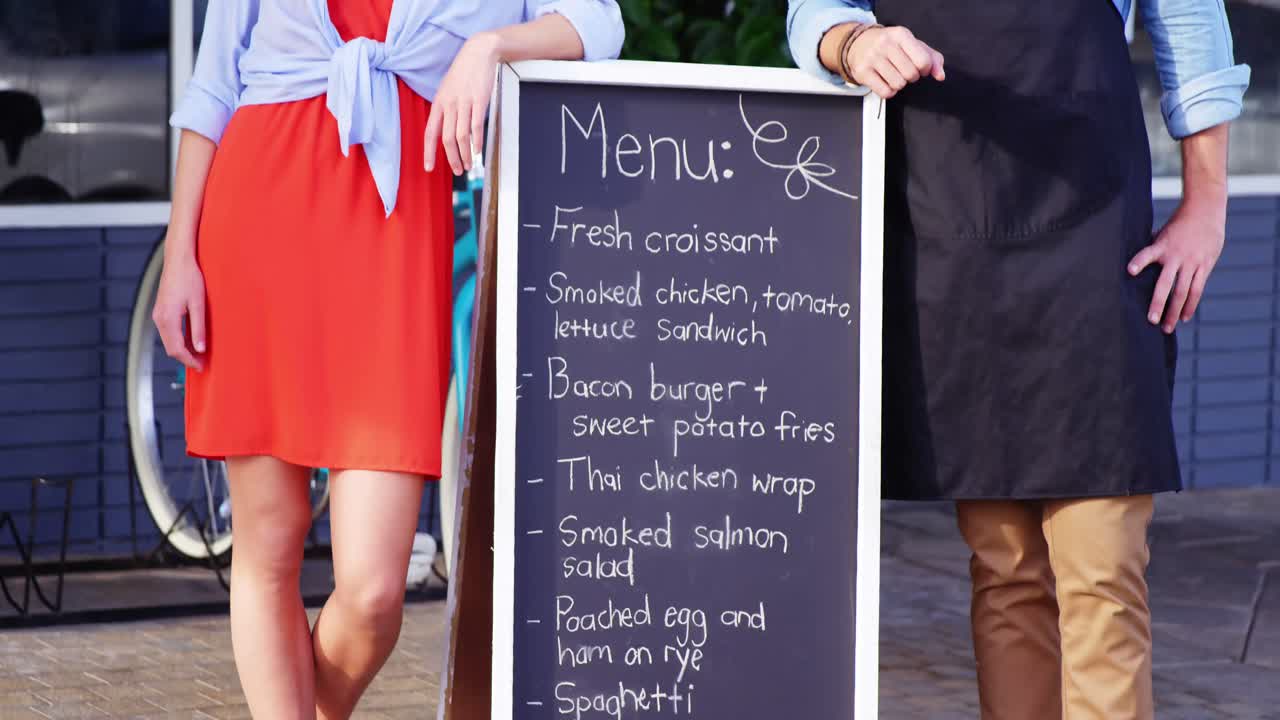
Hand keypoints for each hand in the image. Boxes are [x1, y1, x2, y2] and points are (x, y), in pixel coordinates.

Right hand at [152, 242, 206, 370]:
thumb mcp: (199, 304)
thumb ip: (198, 328)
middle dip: (185, 358)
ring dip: (182, 350)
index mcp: (168, 319)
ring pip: (168, 341)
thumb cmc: (190, 278)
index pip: (177, 349)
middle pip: (170, 348)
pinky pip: (168, 332)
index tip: (201, 367)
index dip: (189, 361)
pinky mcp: (161, 311)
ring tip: (199, 354)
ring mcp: (158, 315)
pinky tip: (191, 340)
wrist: (178, 259)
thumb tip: (200, 349)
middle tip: (202, 364)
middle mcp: (159, 319)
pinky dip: (178, 340)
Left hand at [425, 31, 500, 174]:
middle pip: (447, 139)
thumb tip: (445, 130)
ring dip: (464, 155)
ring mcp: (464, 103)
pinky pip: (476, 127)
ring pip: (461, 136)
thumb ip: (446, 109)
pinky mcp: (479, 101)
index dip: (429, 152)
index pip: (430, 133)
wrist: (478, 53)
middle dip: (452, 159)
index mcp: (439, 103)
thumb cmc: (464, 72)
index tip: (429, 168)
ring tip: (469, 166)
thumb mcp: (448, 90)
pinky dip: (476, 142)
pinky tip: (477, 151)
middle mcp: (449, 105)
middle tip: (458, 171)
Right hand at [846, 26, 944, 98]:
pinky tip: (886, 82)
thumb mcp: (913, 45)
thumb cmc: (889, 45)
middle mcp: (885, 44)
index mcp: (901, 35)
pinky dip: (889, 91)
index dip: (925, 69)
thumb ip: (932, 58)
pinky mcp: (863, 72)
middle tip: (904, 71)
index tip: (920, 67)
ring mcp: (872, 58)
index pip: (922, 60)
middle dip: (911, 77)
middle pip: (910, 75)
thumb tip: (940, 75)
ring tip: (894, 75)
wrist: (859, 43)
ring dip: (899, 84)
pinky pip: (885, 92)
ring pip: (898, 85)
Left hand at [1128, 199, 1226, 333]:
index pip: (1147, 254)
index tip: (1130, 270)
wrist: (1205, 210)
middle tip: (1151, 321)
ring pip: (1183, 292)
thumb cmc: (1177, 223)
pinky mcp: (1204, 266)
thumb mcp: (1161, 232)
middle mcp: (1177, 256)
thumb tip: (1132, 263)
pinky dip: (1190, 305)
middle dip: (1158, 303)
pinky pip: (1197, 289)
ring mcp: (1192, 262)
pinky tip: (1183, 318)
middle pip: (1166, 284)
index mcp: (1162, 246)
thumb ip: (1151, 249)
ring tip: (1166, 328)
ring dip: (1174, 311)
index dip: (1139, 262)